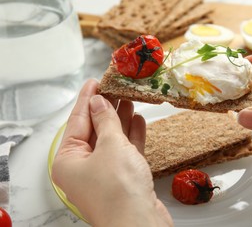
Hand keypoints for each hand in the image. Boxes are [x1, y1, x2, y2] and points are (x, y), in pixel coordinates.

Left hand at [51, 79, 172, 226]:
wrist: (140, 224)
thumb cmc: (119, 190)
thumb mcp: (110, 145)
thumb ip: (106, 120)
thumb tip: (98, 102)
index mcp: (69, 160)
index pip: (77, 121)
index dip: (88, 99)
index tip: (95, 81)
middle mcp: (83, 167)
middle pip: (95, 130)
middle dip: (107, 108)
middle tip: (117, 87)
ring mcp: (104, 174)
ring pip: (112, 140)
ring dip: (121, 120)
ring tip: (130, 99)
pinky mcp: (123, 178)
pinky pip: (125, 151)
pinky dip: (132, 136)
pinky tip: (138, 121)